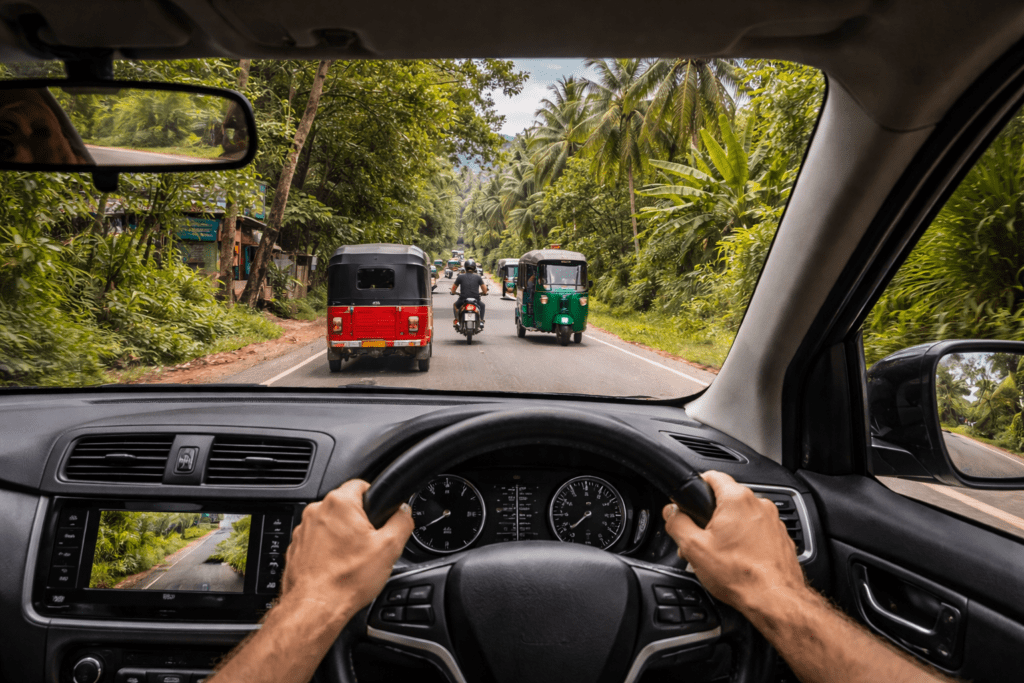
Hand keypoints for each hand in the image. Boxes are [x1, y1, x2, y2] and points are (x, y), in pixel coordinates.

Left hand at [281, 479, 413, 624]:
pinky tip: (337, 567)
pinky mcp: (295, 547)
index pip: (361, 484)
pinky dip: (327, 550)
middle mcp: (316, 511)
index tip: (380, 513)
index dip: (376, 497)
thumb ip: (402, 522)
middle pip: (345, 505)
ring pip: (330, 524)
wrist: (315, 608)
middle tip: (370, 543)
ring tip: (353, 559)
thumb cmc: (346, 580)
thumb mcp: (389, 548)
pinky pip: (316, 540)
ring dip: (341, 536)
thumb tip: (404, 512)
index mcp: (340, 503)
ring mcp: (302, 530)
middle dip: (359, 521)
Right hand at [662, 471, 805, 614]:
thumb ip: (677, 523)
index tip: (690, 500)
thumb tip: (671, 513)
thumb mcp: (694, 548)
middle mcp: (759, 504)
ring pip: (742, 517)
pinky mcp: (782, 537)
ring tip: (719, 555)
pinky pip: (758, 531)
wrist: (775, 600)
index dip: (696, 486)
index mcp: (736, 499)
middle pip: (726, 499)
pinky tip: (738, 561)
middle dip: (710, 516)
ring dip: (729, 530)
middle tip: (700, 539)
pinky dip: (747, 541)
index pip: (712, 475)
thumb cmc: (740, 575)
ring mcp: (774, 521)